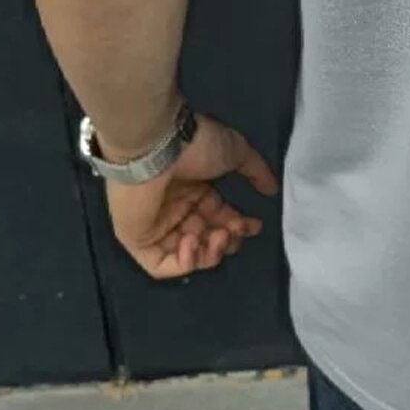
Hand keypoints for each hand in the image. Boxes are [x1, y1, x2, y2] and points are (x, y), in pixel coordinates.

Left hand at [104, 112, 279, 281]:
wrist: (156, 145)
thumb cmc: (195, 145)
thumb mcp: (236, 152)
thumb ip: (256, 171)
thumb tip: (272, 189)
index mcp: (194, 189)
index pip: (219, 217)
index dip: (239, 225)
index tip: (254, 225)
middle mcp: (175, 208)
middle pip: (206, 239)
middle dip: (227, 241)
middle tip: (235, 232)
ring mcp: (155, 226)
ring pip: (187, 255)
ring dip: (210, 252)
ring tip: (218, 237)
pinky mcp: (137, 240)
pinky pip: (160, 264)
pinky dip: (183, 262)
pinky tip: (194, 243)